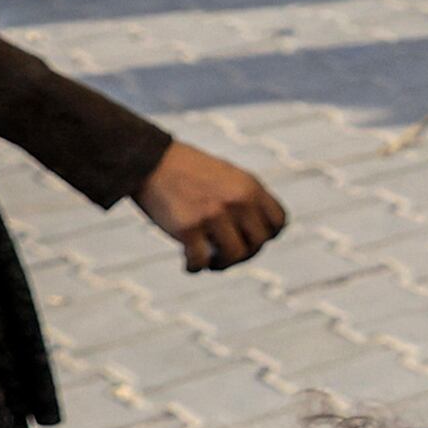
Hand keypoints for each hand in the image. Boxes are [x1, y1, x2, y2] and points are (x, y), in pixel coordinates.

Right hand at [131, 143, 286, 273]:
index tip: (250, 239)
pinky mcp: (188, 227)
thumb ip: (246, 200)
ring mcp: (213, 214)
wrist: (148, 159)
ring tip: (211, 263)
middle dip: (245, 254)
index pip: (278, 222)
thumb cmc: (187, 171)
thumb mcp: (228, 176)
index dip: (267, 236)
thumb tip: (259, 238)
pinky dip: (195, 267)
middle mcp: (237, 200)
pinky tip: (190, 265)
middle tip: (226, 255)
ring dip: (223, 265)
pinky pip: (201, 261)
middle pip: (258, 243)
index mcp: (250, 186)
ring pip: (234, 255)